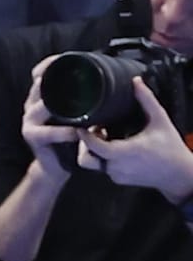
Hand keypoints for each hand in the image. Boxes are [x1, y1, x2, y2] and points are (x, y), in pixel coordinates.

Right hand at [22, 56, 79, 181]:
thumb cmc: (70, 138)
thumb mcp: (76, 115)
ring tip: (77, 104)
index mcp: (42, 97)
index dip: (50, 63)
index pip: (41, 73)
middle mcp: (32, 105)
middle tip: (75, 75)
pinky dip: (62, 132)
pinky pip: (47, 132)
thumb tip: (109, 79)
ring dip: (59, 105)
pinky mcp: (32, 136)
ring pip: (43, 106)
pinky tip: (74, 131)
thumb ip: (83, 99)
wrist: (56, 166)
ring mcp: (29, 120)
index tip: (65, 56)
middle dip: (53, 78)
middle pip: (39, 85)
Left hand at [76, 77, 192, 202]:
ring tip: (106, 136)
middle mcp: (117, 166)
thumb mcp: (160, 120)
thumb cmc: (171, 148)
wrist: (180, 174)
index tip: (81, 124)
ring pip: (94, 164)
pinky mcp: (119, 179)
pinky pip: (103, 168)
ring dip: (95, 150)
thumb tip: (136, 82)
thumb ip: (146, 100)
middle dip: (85, 145)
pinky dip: (104, 157)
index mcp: (124, 152)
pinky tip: (115, 145)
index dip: (84, 134)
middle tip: (95, 131)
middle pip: (85, 158)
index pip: (93, 145)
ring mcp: (117, 175)